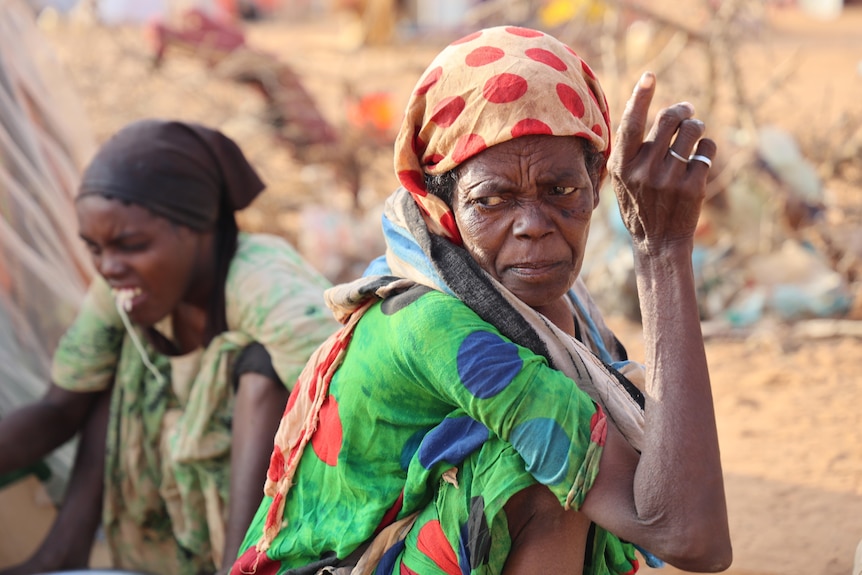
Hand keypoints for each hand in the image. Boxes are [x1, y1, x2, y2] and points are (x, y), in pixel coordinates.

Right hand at [608, 72, 715, 254]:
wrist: (658, 242)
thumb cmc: (639, 204)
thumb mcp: (622, 180)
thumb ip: (629, 149)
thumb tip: (647, 107)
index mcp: (623, 166)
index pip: (631, 124)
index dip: (640, 97)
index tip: (649, 76)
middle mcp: (644, 170)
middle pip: (668, 118)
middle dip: (682, 110)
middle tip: (687, 110)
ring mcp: (669, 178)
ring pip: (692, 130)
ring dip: (696, 127)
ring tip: (693, 136)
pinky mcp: (693, 186)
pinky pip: (707, 149)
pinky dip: (706, 149)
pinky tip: (698, 162)